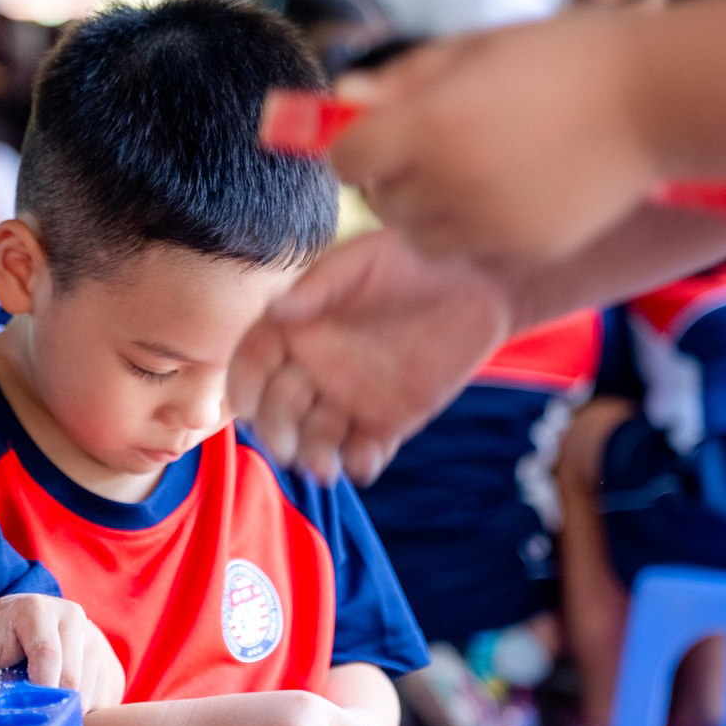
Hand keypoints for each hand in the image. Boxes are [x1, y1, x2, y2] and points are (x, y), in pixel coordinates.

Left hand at [0, 593, 125, 710]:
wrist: (34, 621)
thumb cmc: (1, 636)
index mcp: (38, 611)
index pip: (47, 654)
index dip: (39, 689)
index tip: (27, 715)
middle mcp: (73, 619)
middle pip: (72, 677)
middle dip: (52, 707)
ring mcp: (96, 641)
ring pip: (89, 692)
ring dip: (66, 714)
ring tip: (43, 722)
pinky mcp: (110, 665)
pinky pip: (101, 700)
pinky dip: (81, 715)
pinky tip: (61, 715)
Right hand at [229, 228, 510, 484]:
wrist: (481, 277)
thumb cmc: (414, 256)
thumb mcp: (362, 260)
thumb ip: (319, 286)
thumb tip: (275, 309)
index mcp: (297, 329)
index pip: (254, 361)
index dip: (244, 385)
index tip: (244, 407)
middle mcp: (316, 368)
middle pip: (280, 409)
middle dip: (277, 432)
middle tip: (285, 450)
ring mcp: (351, 398)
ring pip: (318, 438)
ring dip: (314, 457)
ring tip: (324, 469)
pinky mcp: (390, 420)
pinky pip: (366, 450)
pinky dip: (362, 463)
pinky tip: (364, 463)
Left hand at [329, 13, 658, 265]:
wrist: (659, 98)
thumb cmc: (562, 58)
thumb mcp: (474, 49)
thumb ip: (401, 78)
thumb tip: (341, 99)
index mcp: (429, 125)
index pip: (346, 160)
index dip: (357, 146)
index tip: (380, 134)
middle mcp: (450, 182)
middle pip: (377, 202)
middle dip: (392, 178)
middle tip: (433, 148)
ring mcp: (488, 226)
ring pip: (417, 238)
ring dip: (427, 212)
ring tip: (469, 173)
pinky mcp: (523, 253)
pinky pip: (469, 255)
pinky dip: (474, 233)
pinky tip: (509, 194)